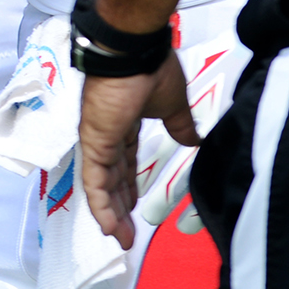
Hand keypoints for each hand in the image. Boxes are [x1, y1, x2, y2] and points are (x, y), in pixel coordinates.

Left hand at [80, 52, 194, 248]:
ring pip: (101, 185)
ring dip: (111, 215)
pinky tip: (110, 226)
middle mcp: (105, 134)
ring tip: (122, 239)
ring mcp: (97, 139)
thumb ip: (179, 125)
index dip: (128, 186)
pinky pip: (95, 181)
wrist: (130, 50)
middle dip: (120, 208)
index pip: (123, 162)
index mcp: (122, 124)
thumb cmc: (149, 68)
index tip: (135, 206)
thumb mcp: (171, 104)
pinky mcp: (93, 142)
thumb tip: (195, 140)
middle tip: (128, 233)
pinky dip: (102, 205)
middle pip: (111, 179)